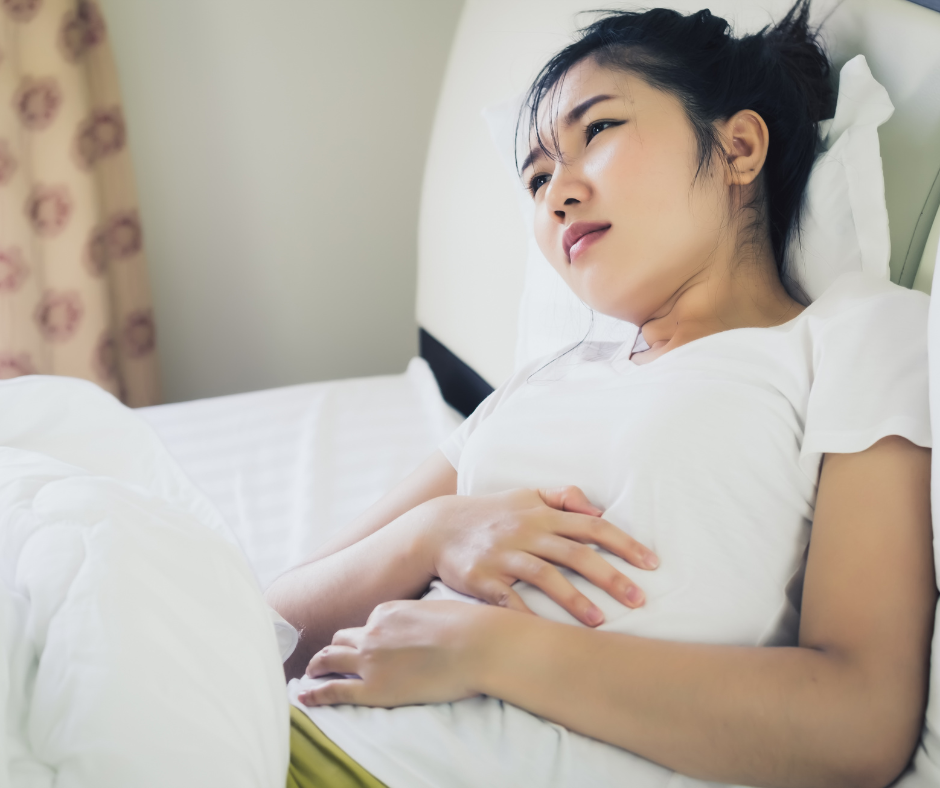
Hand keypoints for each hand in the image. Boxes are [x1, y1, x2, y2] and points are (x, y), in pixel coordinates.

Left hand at [298, 600, 491, 707]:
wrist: (477, 644)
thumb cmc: (470, 627)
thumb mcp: (440, 609)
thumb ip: (422, 617)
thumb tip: (430, 624)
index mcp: (388, 611)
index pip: (369, 624)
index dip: (366, 636)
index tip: (368, 646)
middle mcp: (372, 632)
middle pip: (342, 640)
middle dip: (334, 648)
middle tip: (326, 658)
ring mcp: (369, 660)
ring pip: (329, 660)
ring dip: (317, 666)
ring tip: (309, 674)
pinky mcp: (372, 689)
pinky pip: (333, 691)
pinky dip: (315, 692)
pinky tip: (304, 695)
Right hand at [420, 486, 658, 626]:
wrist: (437, 527)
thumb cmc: (490, 513)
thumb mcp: (525, 495)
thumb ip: (563, 497)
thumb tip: (599, 511)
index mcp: (542, 514)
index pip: (592, 527)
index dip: (624, 544)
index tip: (652, 564)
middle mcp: (527, 532)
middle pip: (576, 554)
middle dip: (610, 577)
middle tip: (639, 600)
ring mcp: (504, 556)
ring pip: (546, 576)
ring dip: (575, 600)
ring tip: (600, 623)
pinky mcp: (483, 578)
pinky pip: (508, 600)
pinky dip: (527, 617)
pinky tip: (546, 635)